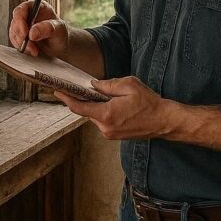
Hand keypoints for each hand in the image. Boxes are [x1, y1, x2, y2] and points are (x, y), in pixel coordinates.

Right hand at [9, 0, 67, 57]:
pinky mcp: (20, 35)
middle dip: (21, 36)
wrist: (60, 46)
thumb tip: (32, 33)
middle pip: (15, 22)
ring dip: (22, 44)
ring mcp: (23, 25)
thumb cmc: (61, 34)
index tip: (25, 33)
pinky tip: (32, 51)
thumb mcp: (59, 29)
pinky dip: (22, 48)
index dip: (20, 20)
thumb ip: (47, 28)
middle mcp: (28, 14)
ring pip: (13, 33)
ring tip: (35, 50)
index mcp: (37, 6)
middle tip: (31, 46)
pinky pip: (15, 41)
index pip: (22, 9)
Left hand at [54, 76, 171, 140]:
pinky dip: (104, 112)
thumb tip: (93, 85)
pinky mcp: (115, 135)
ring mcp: (110, 134)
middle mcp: (105, 127)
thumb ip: (108, 85)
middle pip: (87, 112)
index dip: (66, 99)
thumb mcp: (128, 85)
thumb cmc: (148, 102)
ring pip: (95, 116)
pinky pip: (103, 121)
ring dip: (97, 106)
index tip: (57, 91)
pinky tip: (114, 105)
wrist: (164, 121)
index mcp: (107, 114)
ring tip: (110, 96)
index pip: (79, 107)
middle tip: (87, 87)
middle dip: (86, 99)